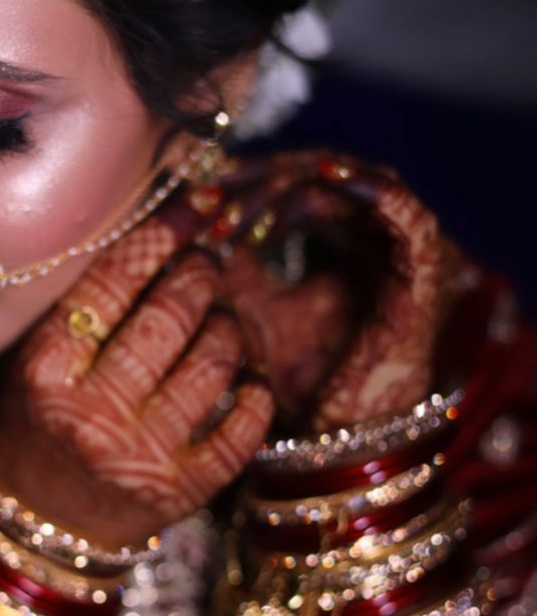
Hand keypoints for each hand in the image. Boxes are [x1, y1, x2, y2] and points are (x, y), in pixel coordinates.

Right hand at [0, 207, 274, 549]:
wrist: (40, 520)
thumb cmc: (41, 423)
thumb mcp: (40, 361)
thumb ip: (89, 307)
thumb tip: (166, 235)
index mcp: (47, 373)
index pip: (109, 286)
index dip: (156, 238)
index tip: (187, 212)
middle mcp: (91, 415)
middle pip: (167, 319)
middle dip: (199, 276)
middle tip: (208, 262)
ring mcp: (139, 457)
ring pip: (211, 366)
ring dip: (227, 328)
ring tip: (220, 319)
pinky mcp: (180, 493)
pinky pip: (240, 431)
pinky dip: (255, 395)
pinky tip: (248, 378)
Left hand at [214, 150, 469, 430]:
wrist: (338, 438)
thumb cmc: (295, 382)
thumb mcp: (248, 311)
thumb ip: (228, 264)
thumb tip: (190, 218)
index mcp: (341, 245)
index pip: (297, 184)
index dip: (248, 181)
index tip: (199, 196)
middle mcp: (377, 241)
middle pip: (323, 177)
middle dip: (265, 180)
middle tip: (217, 193)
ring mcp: (404, 254)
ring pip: (357, 185)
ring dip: (301, 183)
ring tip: (251, 196)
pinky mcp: (426, 273)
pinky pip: (406, 215)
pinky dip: (370, 190)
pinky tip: (324, 179)